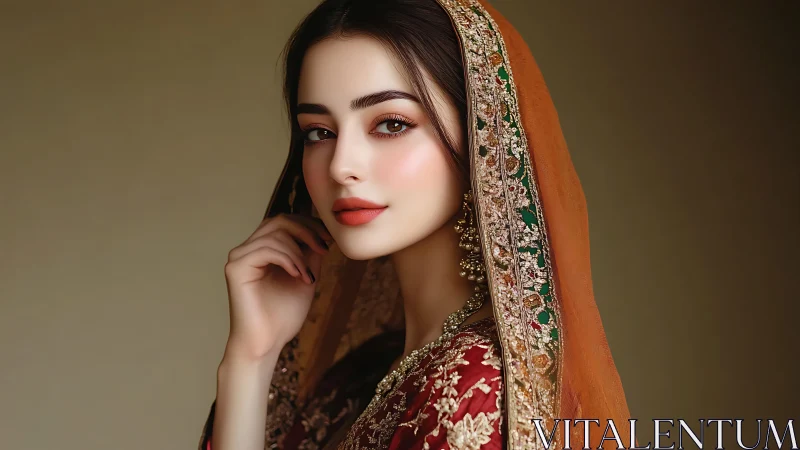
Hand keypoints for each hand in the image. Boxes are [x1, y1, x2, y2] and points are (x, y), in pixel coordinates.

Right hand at [222, 214, 330, 360]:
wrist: (267, 344)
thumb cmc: (283, 316)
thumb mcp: (305, 277)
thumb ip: (310, 253)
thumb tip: (321, 230)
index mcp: (262, 250)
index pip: (284, 221)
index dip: (308, 224)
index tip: (329, 240)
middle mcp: (247, 250)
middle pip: (279, 220)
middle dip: (307, 231)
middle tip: (324, 249)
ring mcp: (239, 257)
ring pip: (275, 234)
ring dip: (299, 253)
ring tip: (308, 277)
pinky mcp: (235, 268)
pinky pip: (267, 248)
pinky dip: (288, 259)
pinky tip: (298, 276)